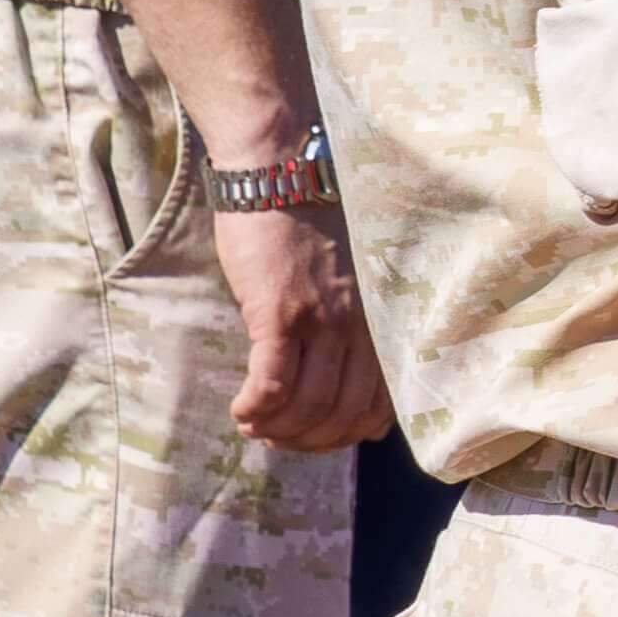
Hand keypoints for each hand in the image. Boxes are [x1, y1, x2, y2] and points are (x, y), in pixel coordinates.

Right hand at [210, 201, 391, 449]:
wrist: (280, 175)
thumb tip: (350, 388)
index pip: (377, 406)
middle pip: (341, 414)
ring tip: (253, 425)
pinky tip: (240, 410)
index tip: (315, 438)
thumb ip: (353, 330)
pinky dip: (254, 408)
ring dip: (276, 429)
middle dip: (308, 441)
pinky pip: (271, 382)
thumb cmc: (307, 228)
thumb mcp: (346, 283)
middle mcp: (357, 326)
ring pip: (306, 405)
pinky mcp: (279, 311)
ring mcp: (320, 320)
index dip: (343, 435)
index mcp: (377, 322)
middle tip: (278, 438)